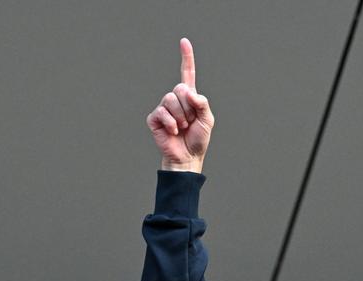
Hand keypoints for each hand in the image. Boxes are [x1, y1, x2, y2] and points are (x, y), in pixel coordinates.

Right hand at [146, 38, 213, 172]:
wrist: (187, 157)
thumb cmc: (198, 139)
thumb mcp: (208, 119)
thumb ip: (202, 102)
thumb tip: (189, 92)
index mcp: (190, 97)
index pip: (187, 73)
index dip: (186, 58)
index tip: (184, 42)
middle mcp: (176, 99)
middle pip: (180, 88)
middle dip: (188, 107)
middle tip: (190, 122)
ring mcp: (164, 107)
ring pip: (170, 99)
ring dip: (180, 117)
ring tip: (183, 127)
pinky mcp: (154, 118)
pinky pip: (162, 112)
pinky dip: (171, 123)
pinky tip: (174, 131)